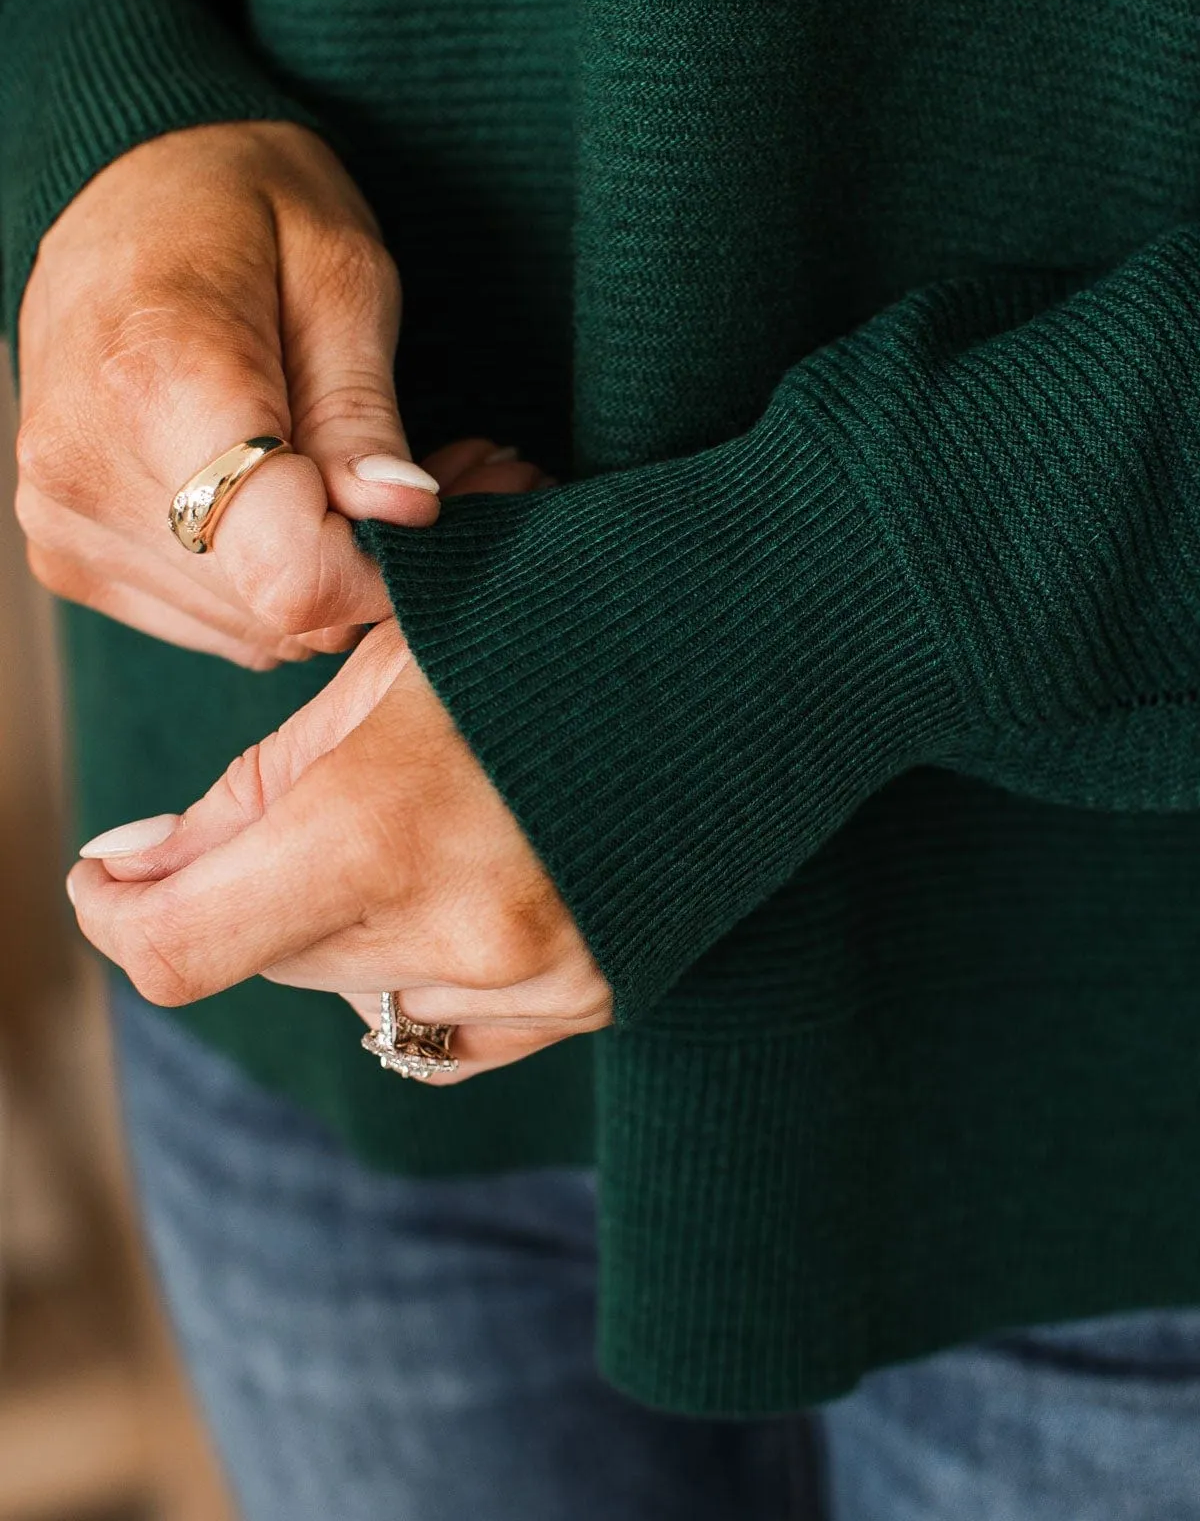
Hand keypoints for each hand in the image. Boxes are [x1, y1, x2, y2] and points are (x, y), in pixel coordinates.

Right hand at [14, 121, 537, 667]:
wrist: (124, 187)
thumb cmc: (243, 206)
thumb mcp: (340, 272)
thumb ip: (362, 408)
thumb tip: (402, 515)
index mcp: (157, 388)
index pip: (291, 574)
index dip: (386, 562)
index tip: (432, 500)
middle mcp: (89, 474)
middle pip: (280, 609)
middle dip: (379, 559)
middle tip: (448, 474)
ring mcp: (67, 522)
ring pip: (256, 629)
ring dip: (335, 574)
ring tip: (376, 474)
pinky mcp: (72, 552)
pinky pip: (215, 618)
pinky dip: (277, 580)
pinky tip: (307, 498)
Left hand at [68, 618, 612, 1080]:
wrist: (741, 650)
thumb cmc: (545, 624)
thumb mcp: (381, 670)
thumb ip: (246, 791)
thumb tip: (133, 873)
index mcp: (384, 824)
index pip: (182, 945)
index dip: (116, 915)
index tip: (108, 877)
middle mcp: (460, 928)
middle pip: (271, 956)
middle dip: (259, 883)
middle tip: (333, 788)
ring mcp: (536, 978)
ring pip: (355, 990)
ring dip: (348, 923)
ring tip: (437, 814)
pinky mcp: (589, 999)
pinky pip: (443, 1021)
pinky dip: (422, 962)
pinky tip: (477, 876)